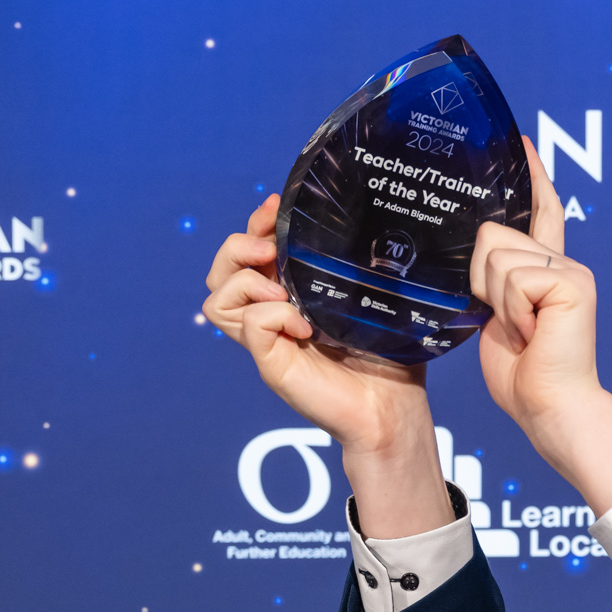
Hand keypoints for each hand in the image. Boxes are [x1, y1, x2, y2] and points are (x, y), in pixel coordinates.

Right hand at [204, 195, 446, 535]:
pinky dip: (272, 315)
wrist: (393, 406)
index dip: (256, 224)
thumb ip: (355, 263)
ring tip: (283, 290)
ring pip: (217, 298)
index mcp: (289, 294)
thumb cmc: (387, 355)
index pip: (249, 252)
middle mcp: (271, 315)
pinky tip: (304, 325)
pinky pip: (249, 324)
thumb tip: (361, 219)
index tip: (276, 205)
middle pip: (220, 272)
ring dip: (245, 280)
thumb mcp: (370, 296)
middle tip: (271, 248)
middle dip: (238, 245)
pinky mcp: (272, 363)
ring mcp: (267, 340)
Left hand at [471, 145, 611, 511]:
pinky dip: (511, 310)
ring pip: (494, 255)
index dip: (531, 177)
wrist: (551, 408)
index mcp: (547, 270)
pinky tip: (531, 331)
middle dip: (483, 281)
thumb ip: (495, 279)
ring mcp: (570, 269)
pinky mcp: (570, 281)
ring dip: (496, 300)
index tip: (522, 142)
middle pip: (491, 235)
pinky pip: (511, 277)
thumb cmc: (523, 375)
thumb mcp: (497, 316)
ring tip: (522, 330)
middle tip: (509, 322)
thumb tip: (478, 247)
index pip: (539, 211)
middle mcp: (563, 262)